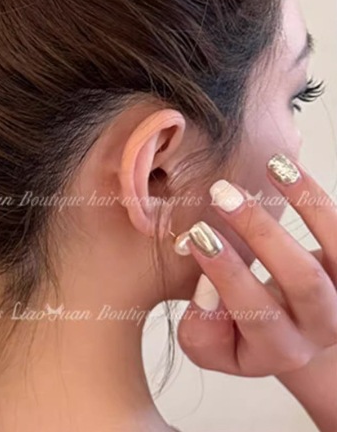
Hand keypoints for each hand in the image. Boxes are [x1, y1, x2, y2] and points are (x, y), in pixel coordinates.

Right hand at [176, 155, 336, 428]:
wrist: (295, 334)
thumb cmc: (243, 328)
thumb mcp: (213, 344)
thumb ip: (201, 331)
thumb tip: (207, 291)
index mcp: (280, 350)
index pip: (256, 313)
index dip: (226, 273)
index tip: (194, 235)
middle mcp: (321, 327)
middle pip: (302, 281)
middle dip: (261, 233)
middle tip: (221, 195)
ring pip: (335, 252)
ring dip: (307, 204)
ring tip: (271, 168)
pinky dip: (314, 196)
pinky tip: (284, 167)